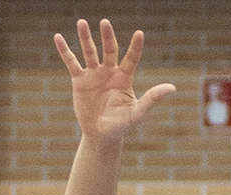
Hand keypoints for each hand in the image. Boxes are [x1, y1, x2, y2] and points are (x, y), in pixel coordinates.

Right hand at [55, 19, 175, 143]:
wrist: (101, 135)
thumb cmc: (122, 126)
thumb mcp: (138, 113)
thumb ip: (152, 98)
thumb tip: (172, 87)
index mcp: (124, 78)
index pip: (131, 58)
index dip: (135, 46)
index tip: (140, 33)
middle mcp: (109, 72)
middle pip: (109, 49)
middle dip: (107, 36)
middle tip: (105, 22)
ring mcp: (94, 74)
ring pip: (89, 51)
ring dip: (85, 37)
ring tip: (81, 22)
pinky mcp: (79, 80)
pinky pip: (71, 62)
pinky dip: (65, 50)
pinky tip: (58, 37)